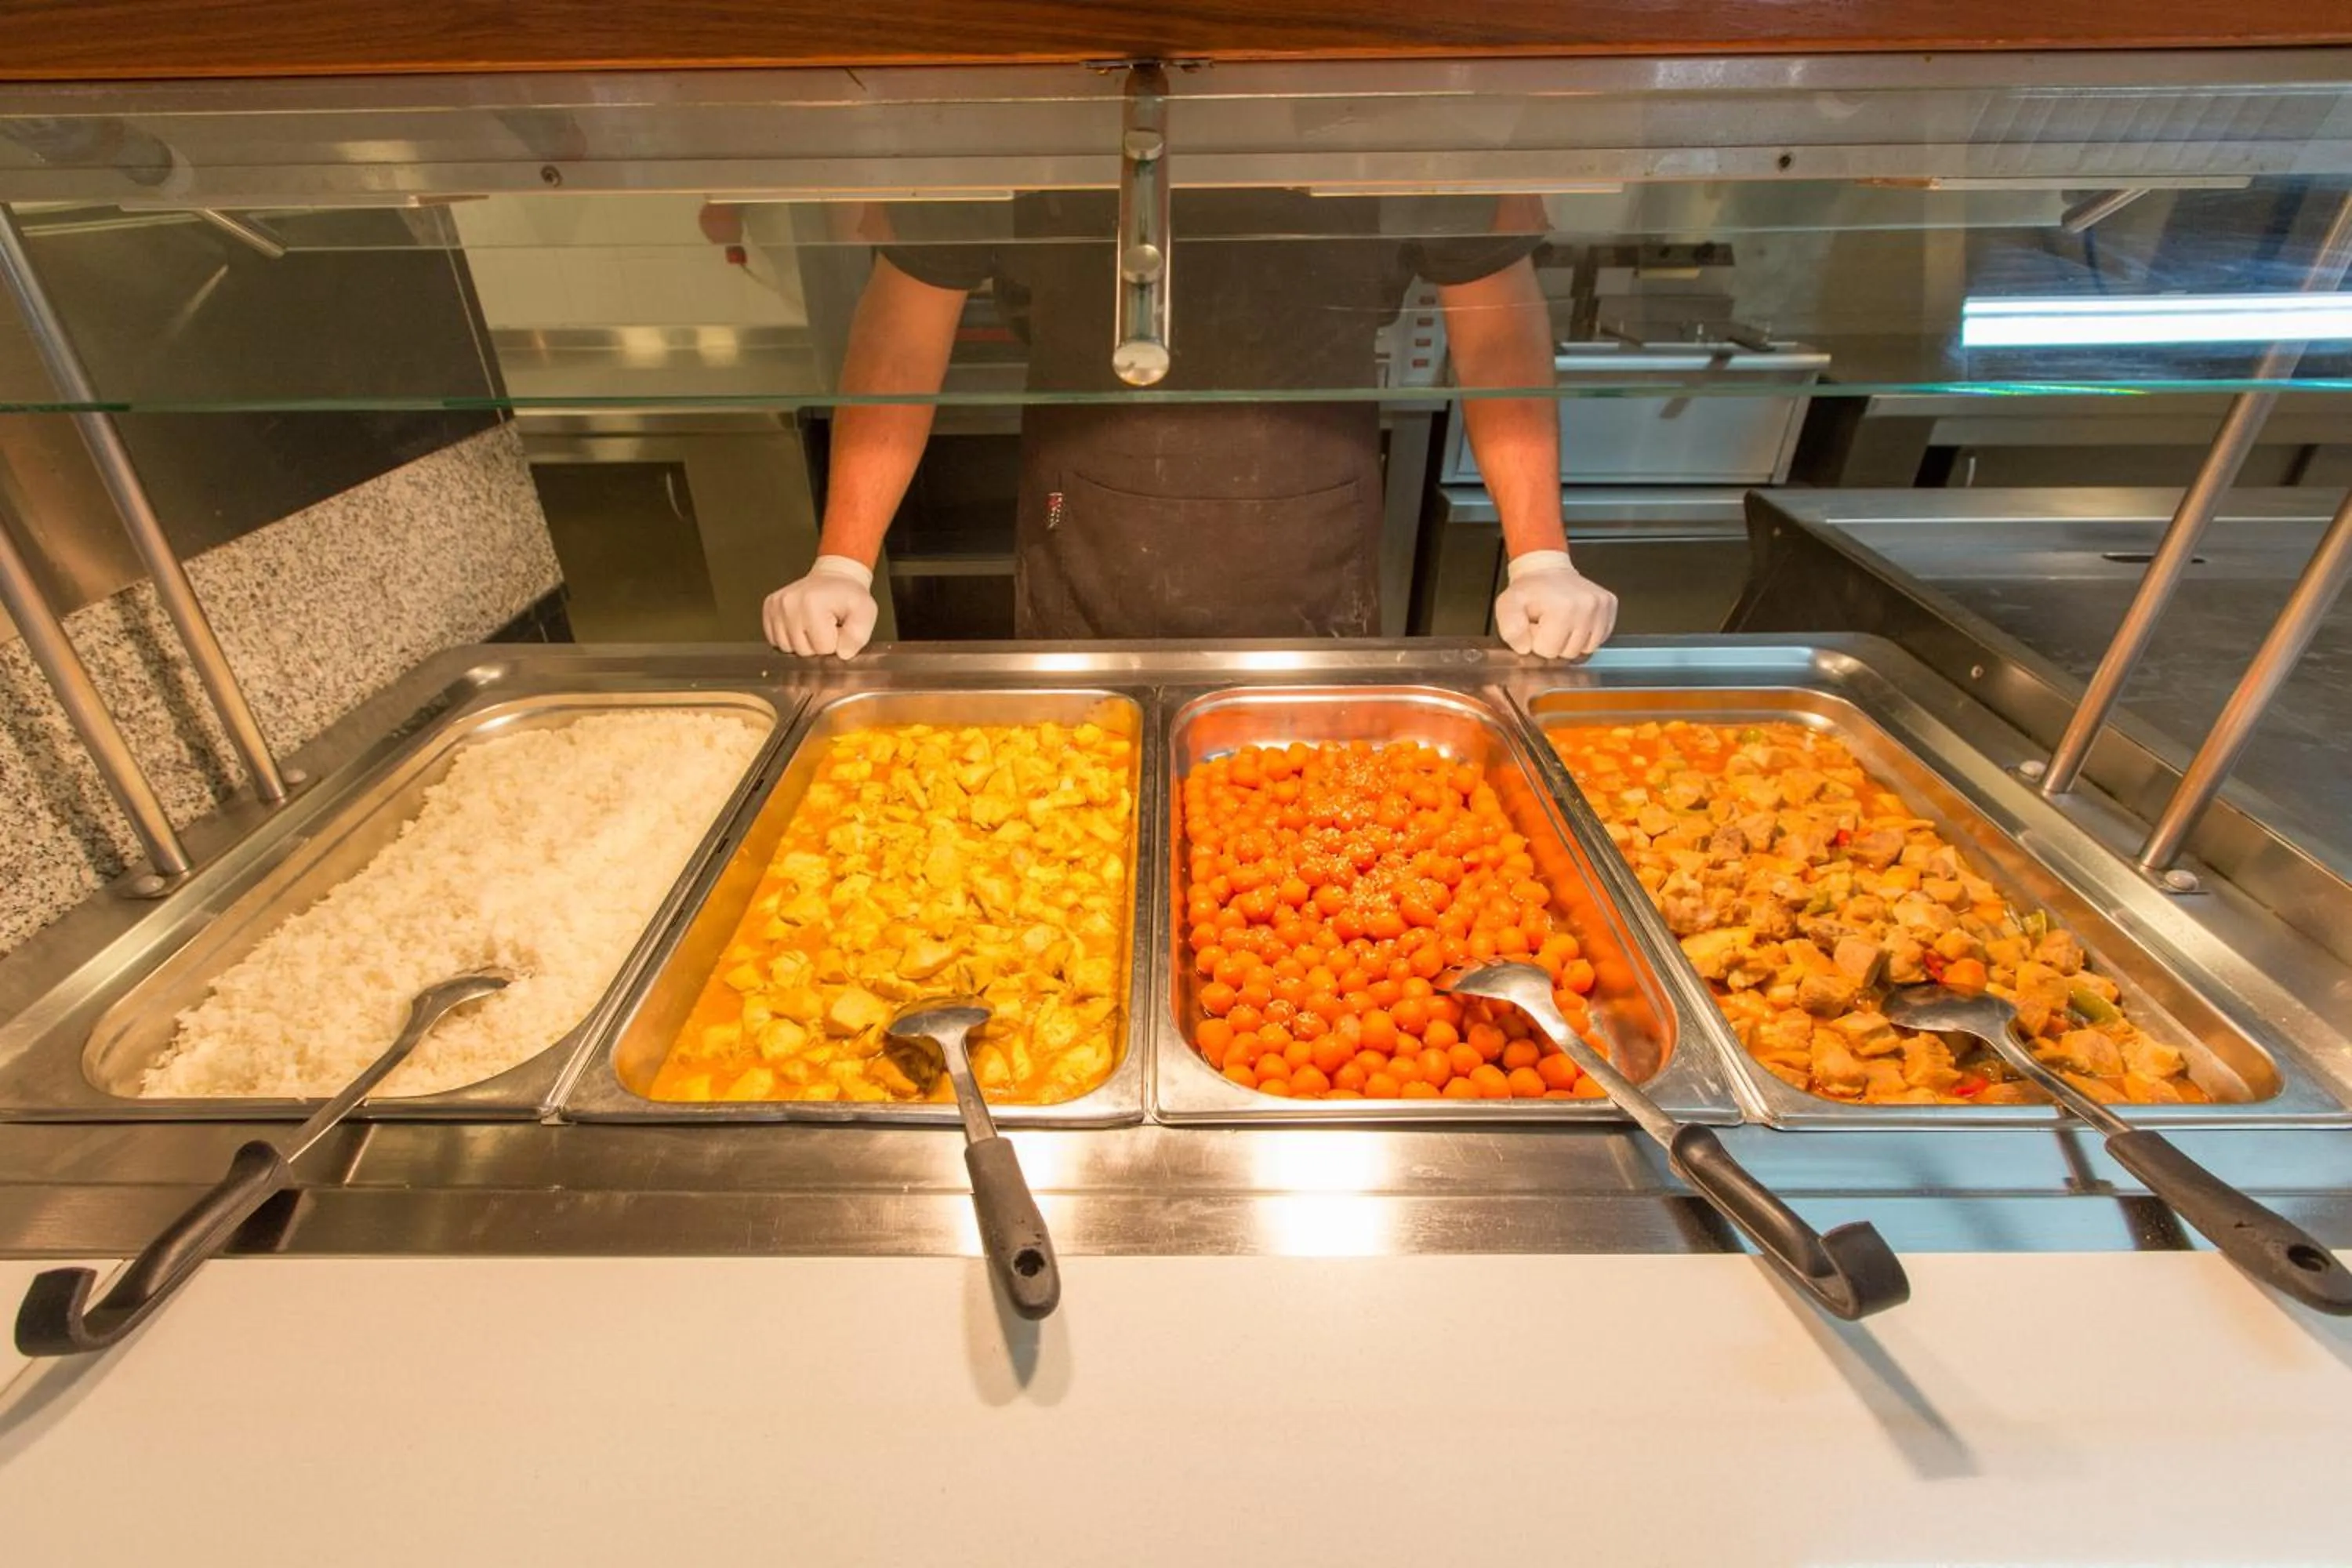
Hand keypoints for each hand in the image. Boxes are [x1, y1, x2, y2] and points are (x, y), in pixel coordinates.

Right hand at [762, 556, 878, 658]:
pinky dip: (790, 638)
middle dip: (818, 644)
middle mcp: (788, 603)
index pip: (823, 648)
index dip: (835, 642)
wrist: (833, 577)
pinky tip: (801, 625)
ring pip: (788, 649)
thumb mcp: (865, 612)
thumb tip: (842, 654)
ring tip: (813, 624)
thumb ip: (858, 635)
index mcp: (811, 603)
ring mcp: (775, 606)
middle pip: (803, 651)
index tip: (837, 625)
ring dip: (803, 642)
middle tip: (826, 624)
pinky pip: (775, 641)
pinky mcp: (768, 608)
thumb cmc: (849, 595)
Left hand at [1494, 549, 1616, 659]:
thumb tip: (1525, 648)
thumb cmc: (1529, 589)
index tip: (1536, 624)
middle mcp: (1588, 607)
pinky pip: (1599, 639)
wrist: (1547, 569)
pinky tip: (1575, 620)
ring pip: (1586, 649)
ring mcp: (1602, 606)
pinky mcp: (1610, 605)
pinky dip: (1585, 635)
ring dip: (1570, 640)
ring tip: (1561, 621)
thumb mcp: (1508, 605)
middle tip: (1548, 622)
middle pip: (1569, 652)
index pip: (1549, 651)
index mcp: (1563, 608)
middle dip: (1554, 642)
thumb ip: (1510, 629)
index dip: (1537, 641)